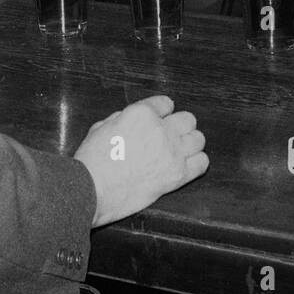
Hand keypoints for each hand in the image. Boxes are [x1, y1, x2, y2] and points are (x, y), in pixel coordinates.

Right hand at [74, 95, 207, 226]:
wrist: (92, 190)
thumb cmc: (92, 161)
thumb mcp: (101, 127)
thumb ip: (122, 118)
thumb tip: (130, 119)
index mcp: (141, 114)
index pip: (166, 103)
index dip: (162, 112)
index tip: (160, 120)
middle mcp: (161, 129)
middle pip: (188, 119)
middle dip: (179, 126)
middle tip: (171, 137)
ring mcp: (172, 151)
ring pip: (198, 139)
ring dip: (189, 144)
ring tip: (179, 152)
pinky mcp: (178, 174)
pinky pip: (202, 163)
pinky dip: (196, 163)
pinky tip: (186, 167)